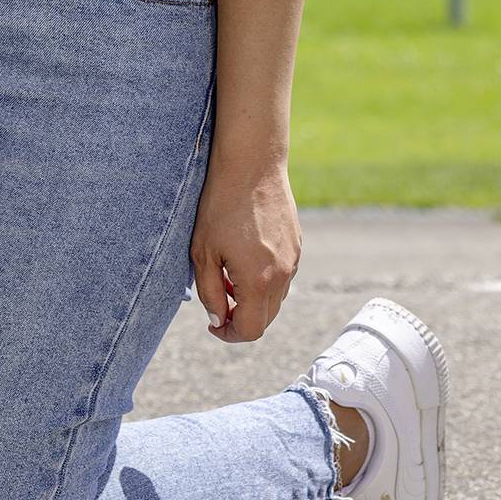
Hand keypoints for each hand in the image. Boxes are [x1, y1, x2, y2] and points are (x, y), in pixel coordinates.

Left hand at [190, 149, 301, 343]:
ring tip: (228, 274)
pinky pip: (283, 276)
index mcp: (259, 281)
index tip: (213, 324)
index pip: (251, 330)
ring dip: (253, 298)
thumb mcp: (203, 253)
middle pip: (266, 318)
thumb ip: (210, 293)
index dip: (230, 334)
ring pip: (276, 298)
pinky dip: (264, 280)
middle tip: (218, 300)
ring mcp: (294, 259)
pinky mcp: (297, 245)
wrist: (252, 165)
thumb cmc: (221, 206)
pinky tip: (244, 256)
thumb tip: (219, 320)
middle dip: (241, 318)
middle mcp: (283, 275)